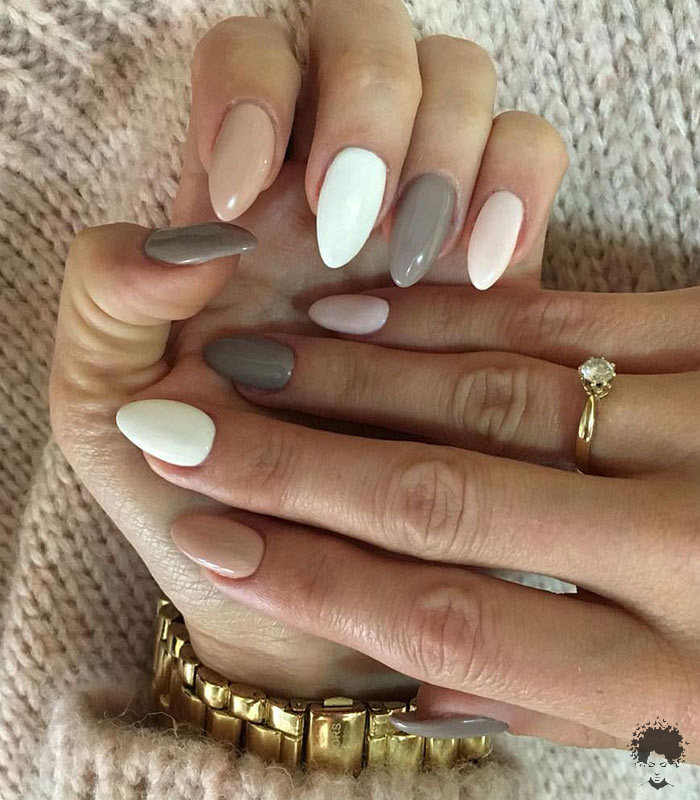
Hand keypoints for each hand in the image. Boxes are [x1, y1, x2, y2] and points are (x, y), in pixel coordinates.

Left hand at [50, 0, 566, 697]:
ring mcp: (418, 210)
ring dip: (444, 145)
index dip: (251, 93)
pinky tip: (483, 267)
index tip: (243, 205)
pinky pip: (532, 153)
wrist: (298, 570)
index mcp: (231, 202)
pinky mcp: (494, 256)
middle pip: (366, 33)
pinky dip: (518, 184)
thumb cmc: (194, 483)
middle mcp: (329, 186)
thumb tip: (195, 234)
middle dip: (366, 104)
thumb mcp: (106, 402)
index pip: (250, 56)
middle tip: (350, 225)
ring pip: (458, 78)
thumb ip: (106, 300)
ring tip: (418, 252)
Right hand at [141, 280, 699, 758]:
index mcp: (683, 681)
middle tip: (182, 424)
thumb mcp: (696, 728)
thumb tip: (407, 684)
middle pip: (439, 495)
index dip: (306, 575)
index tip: (206, 533)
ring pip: (486, 394)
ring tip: (250, 362)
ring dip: (351, 377)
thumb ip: (552, 696)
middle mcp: (692, 552)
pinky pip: (558, 322)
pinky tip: (362, 311)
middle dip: (289, 461)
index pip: (441, 617)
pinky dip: (449, 320)